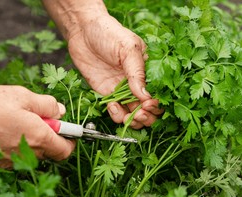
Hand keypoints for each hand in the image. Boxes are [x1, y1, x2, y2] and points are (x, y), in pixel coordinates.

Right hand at [0, 85, 74, 166]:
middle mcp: (28, 155)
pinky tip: (0, 128)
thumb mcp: (20, 96)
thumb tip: (59, 111)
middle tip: (34, 116)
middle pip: (49, 150)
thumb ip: (45, 105)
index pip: (66, 150)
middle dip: (47, 134)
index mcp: (39, 138)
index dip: (69, 139)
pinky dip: (14, 143)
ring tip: (12, 119)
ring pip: (32, 151)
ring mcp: (12, 162)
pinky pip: (15, 154)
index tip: (65, 127)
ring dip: (30, 137)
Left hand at [67, 14, 162, 128]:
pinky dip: (117, 115)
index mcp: (148, 71)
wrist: (82, 31)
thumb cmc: (109, 33)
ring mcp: (123, 91)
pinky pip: (117, 112)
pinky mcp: (108, 95)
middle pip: (149, 110)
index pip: (159, 94)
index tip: (148, 104)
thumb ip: (137, 73)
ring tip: (127, 116)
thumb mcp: (128, 48)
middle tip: (139, 113)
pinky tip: (112, 106)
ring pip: (134, 115)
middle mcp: (137, 84)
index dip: (156, 104)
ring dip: (133, 120)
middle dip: (147, 116)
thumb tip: (145, 96)